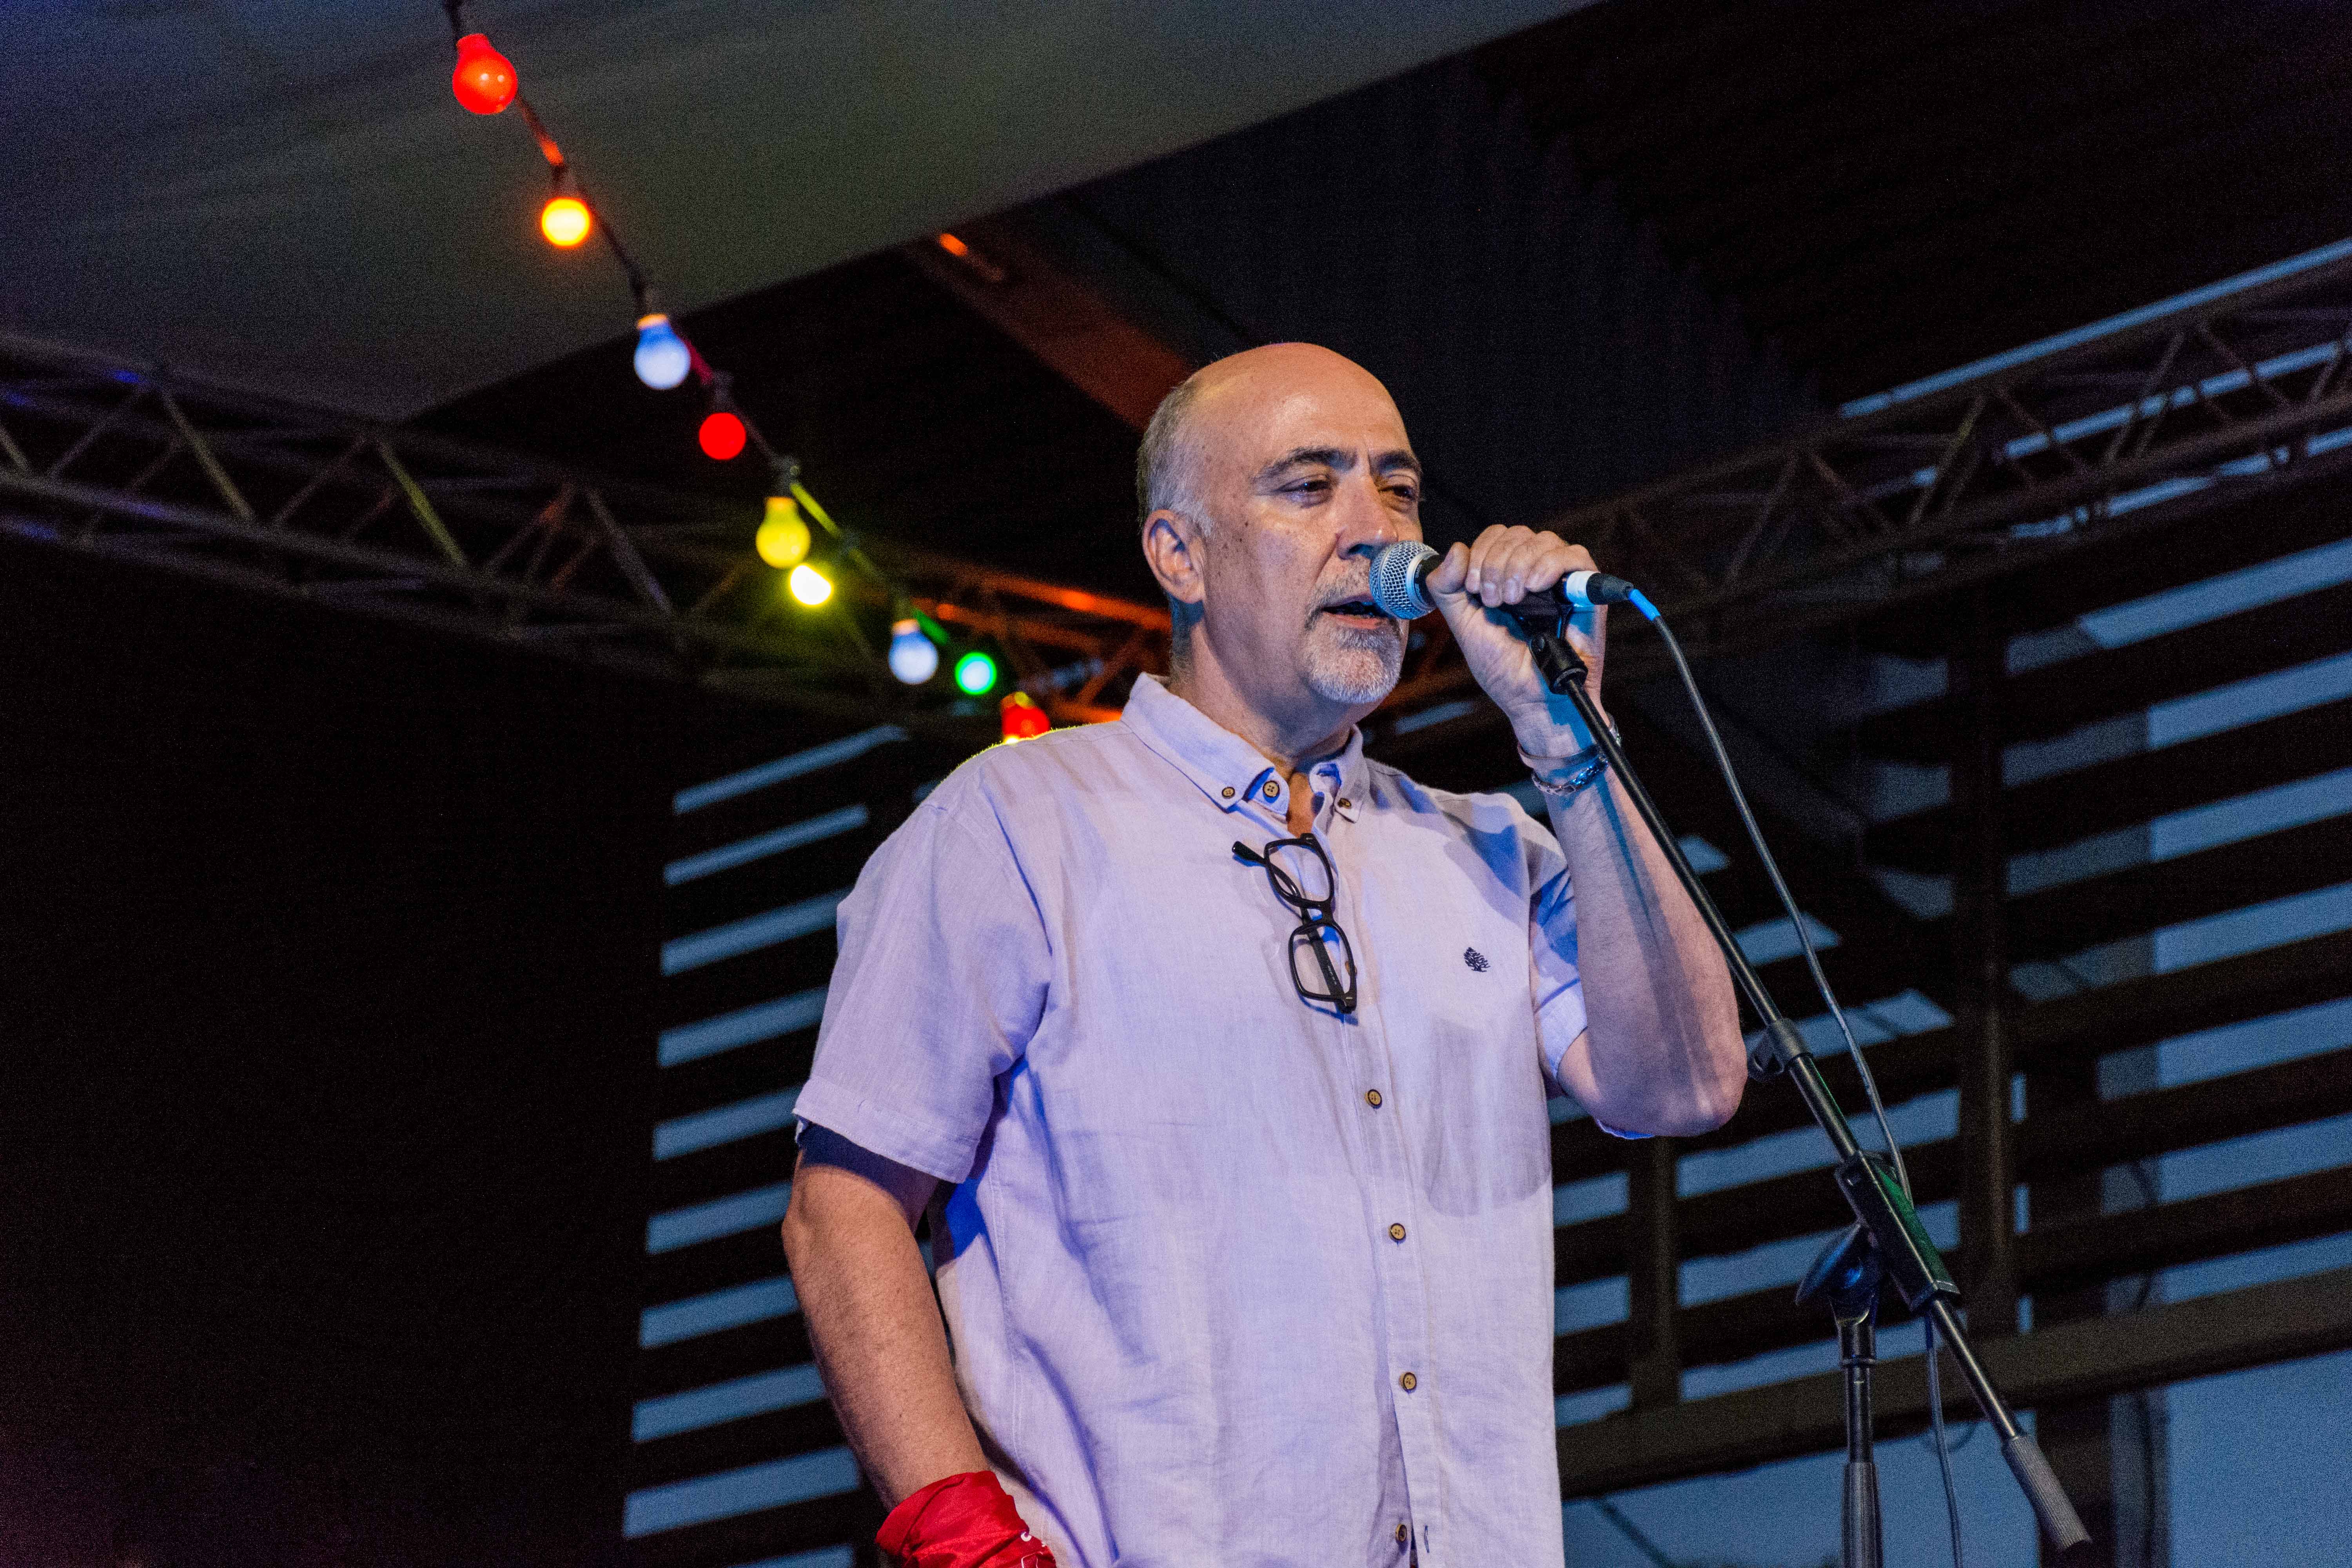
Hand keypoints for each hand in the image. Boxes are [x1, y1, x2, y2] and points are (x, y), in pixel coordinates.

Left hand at [1423, 524, 1609, 757]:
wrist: (1532, 700)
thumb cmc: (1502, 668)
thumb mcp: (1463, 624)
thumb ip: (1448, 588)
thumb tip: (1456, 548)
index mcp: (1508, 576)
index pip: (1497, 536)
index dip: (1482, 552)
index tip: (1474, 588)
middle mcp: (1535, 574)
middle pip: (1518, 534)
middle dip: (1497, 562)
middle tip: (1493, 599)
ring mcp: (1562, 581)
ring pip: (1544, 540)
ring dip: (1519, 565)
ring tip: (1512, 600)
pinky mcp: (1587, 592)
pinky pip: (1576, 556)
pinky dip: (1551, 564)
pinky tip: (1535, 586)